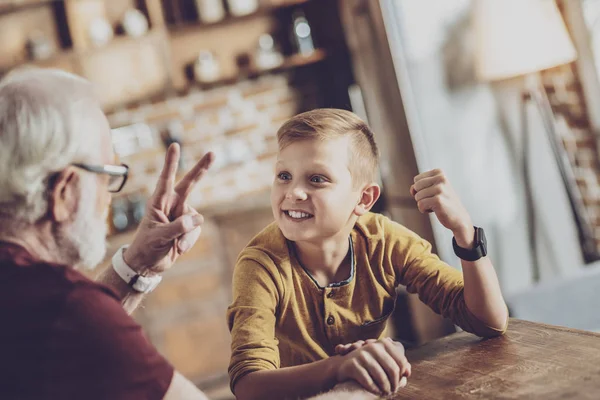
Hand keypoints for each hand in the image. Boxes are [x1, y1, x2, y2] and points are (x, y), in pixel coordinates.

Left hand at [123, 143, 213, 273]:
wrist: (148, 264)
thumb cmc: (146, 247)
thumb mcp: (159, 237)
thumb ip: (177, 227)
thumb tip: (197, 218)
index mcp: (158, 202)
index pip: (166, 179)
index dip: (171, 162)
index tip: (175, 146)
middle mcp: (171, 205)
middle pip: (189, 184)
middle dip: (201, 169)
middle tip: (212, 153)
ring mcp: (181, 216)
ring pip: (195, 219)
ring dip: (187, 235)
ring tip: (175, 246)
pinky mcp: (188, 227)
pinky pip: (196, 230)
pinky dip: (189, 241)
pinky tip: (178, 248)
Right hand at [336, 338, 410, 395]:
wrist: (343, 366)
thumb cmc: (367, 364)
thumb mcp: (381, 359)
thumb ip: (396, 363)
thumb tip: (408, 372)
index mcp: (383, 343)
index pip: (400, 361)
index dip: (402, 373)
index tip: (401, 381)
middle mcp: (373, 347)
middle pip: (393, 370)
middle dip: (395, 383)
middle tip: (393, 391)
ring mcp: (362, 355)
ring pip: (381, 377)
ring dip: (385, 389)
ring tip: (386, 393)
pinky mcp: (353, 365)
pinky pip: (369, 382)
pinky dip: (374, 389)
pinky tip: (376, 392)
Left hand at [410, 169, 473, 246]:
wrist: (459, 217)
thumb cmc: (443, 202)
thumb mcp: (431, 189)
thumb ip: (418, 186)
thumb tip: (412, 189)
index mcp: (439, 172)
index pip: (416, 180)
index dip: (421, 189)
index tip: (433, 193)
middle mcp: (441, 178)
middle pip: (416, 187)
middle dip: (421, 196)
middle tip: (435, 200)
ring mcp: (440, 189)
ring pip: (417, 197)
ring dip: (424, 204)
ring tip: (436, 205)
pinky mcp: (438, 200)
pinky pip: (420, 205)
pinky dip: (424, 210)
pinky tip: (435, 210)